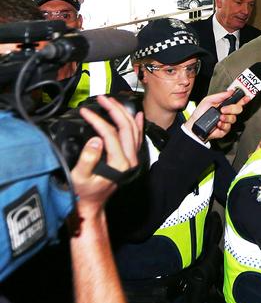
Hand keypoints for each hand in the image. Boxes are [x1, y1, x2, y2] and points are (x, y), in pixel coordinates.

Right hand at [71, 95, 143, 218]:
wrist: (93, 204)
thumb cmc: (85, 192)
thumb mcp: (79, 177)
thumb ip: (87, 159)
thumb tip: (95, 140)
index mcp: (119, 164)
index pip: (110, 134)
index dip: (98, 120)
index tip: (85, 111)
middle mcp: (130, 160)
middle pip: (127, 127)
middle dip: (115, 110)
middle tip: (102, 99)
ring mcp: (133, 159)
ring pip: (134, 130)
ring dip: (125, 114)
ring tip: (114, 102)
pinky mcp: (131, 159)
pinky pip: (138, 138)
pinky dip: (138, 125)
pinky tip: (137, 115)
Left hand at [184, 90, 248, 140]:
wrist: (195, 124)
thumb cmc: (200, 112)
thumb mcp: (209, 100)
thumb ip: (221, 95)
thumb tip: (231, 91)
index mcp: (225, 105)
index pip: (237, 101)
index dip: (244, 99)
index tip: (247, 97)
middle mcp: (227, 113)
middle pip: (238, 109)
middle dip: (233, 108)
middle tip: (224, 109)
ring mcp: (226, 121)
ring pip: (234, 118)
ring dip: (227, 117)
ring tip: (219, 117)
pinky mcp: (224, 130)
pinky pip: (228, 127)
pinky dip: (223, 124)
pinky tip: (218, 123)